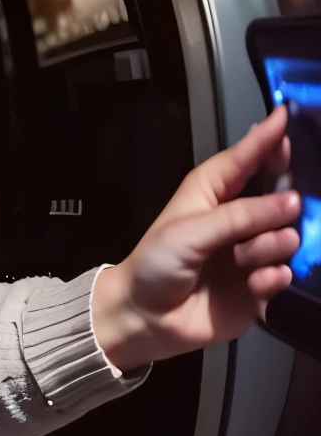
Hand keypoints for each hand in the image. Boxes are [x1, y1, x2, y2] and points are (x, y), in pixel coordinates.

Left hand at [93, 106, 299, 370]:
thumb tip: (291, 202)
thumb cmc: (154, 266)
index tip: (288, 116)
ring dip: (272, 245)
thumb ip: (238, 217)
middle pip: (279, 197)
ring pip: (286, 237)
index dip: (266, 140)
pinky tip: (261, 280)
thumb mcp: (188, 232)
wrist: (144, 319)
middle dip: (285, 201)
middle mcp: (236, 220)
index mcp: (212, 195)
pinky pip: (284, 274)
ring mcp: (250, 252)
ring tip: (248, 257)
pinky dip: (275, 276)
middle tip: (289, 204)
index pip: (245, 160)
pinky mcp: (259, 286)